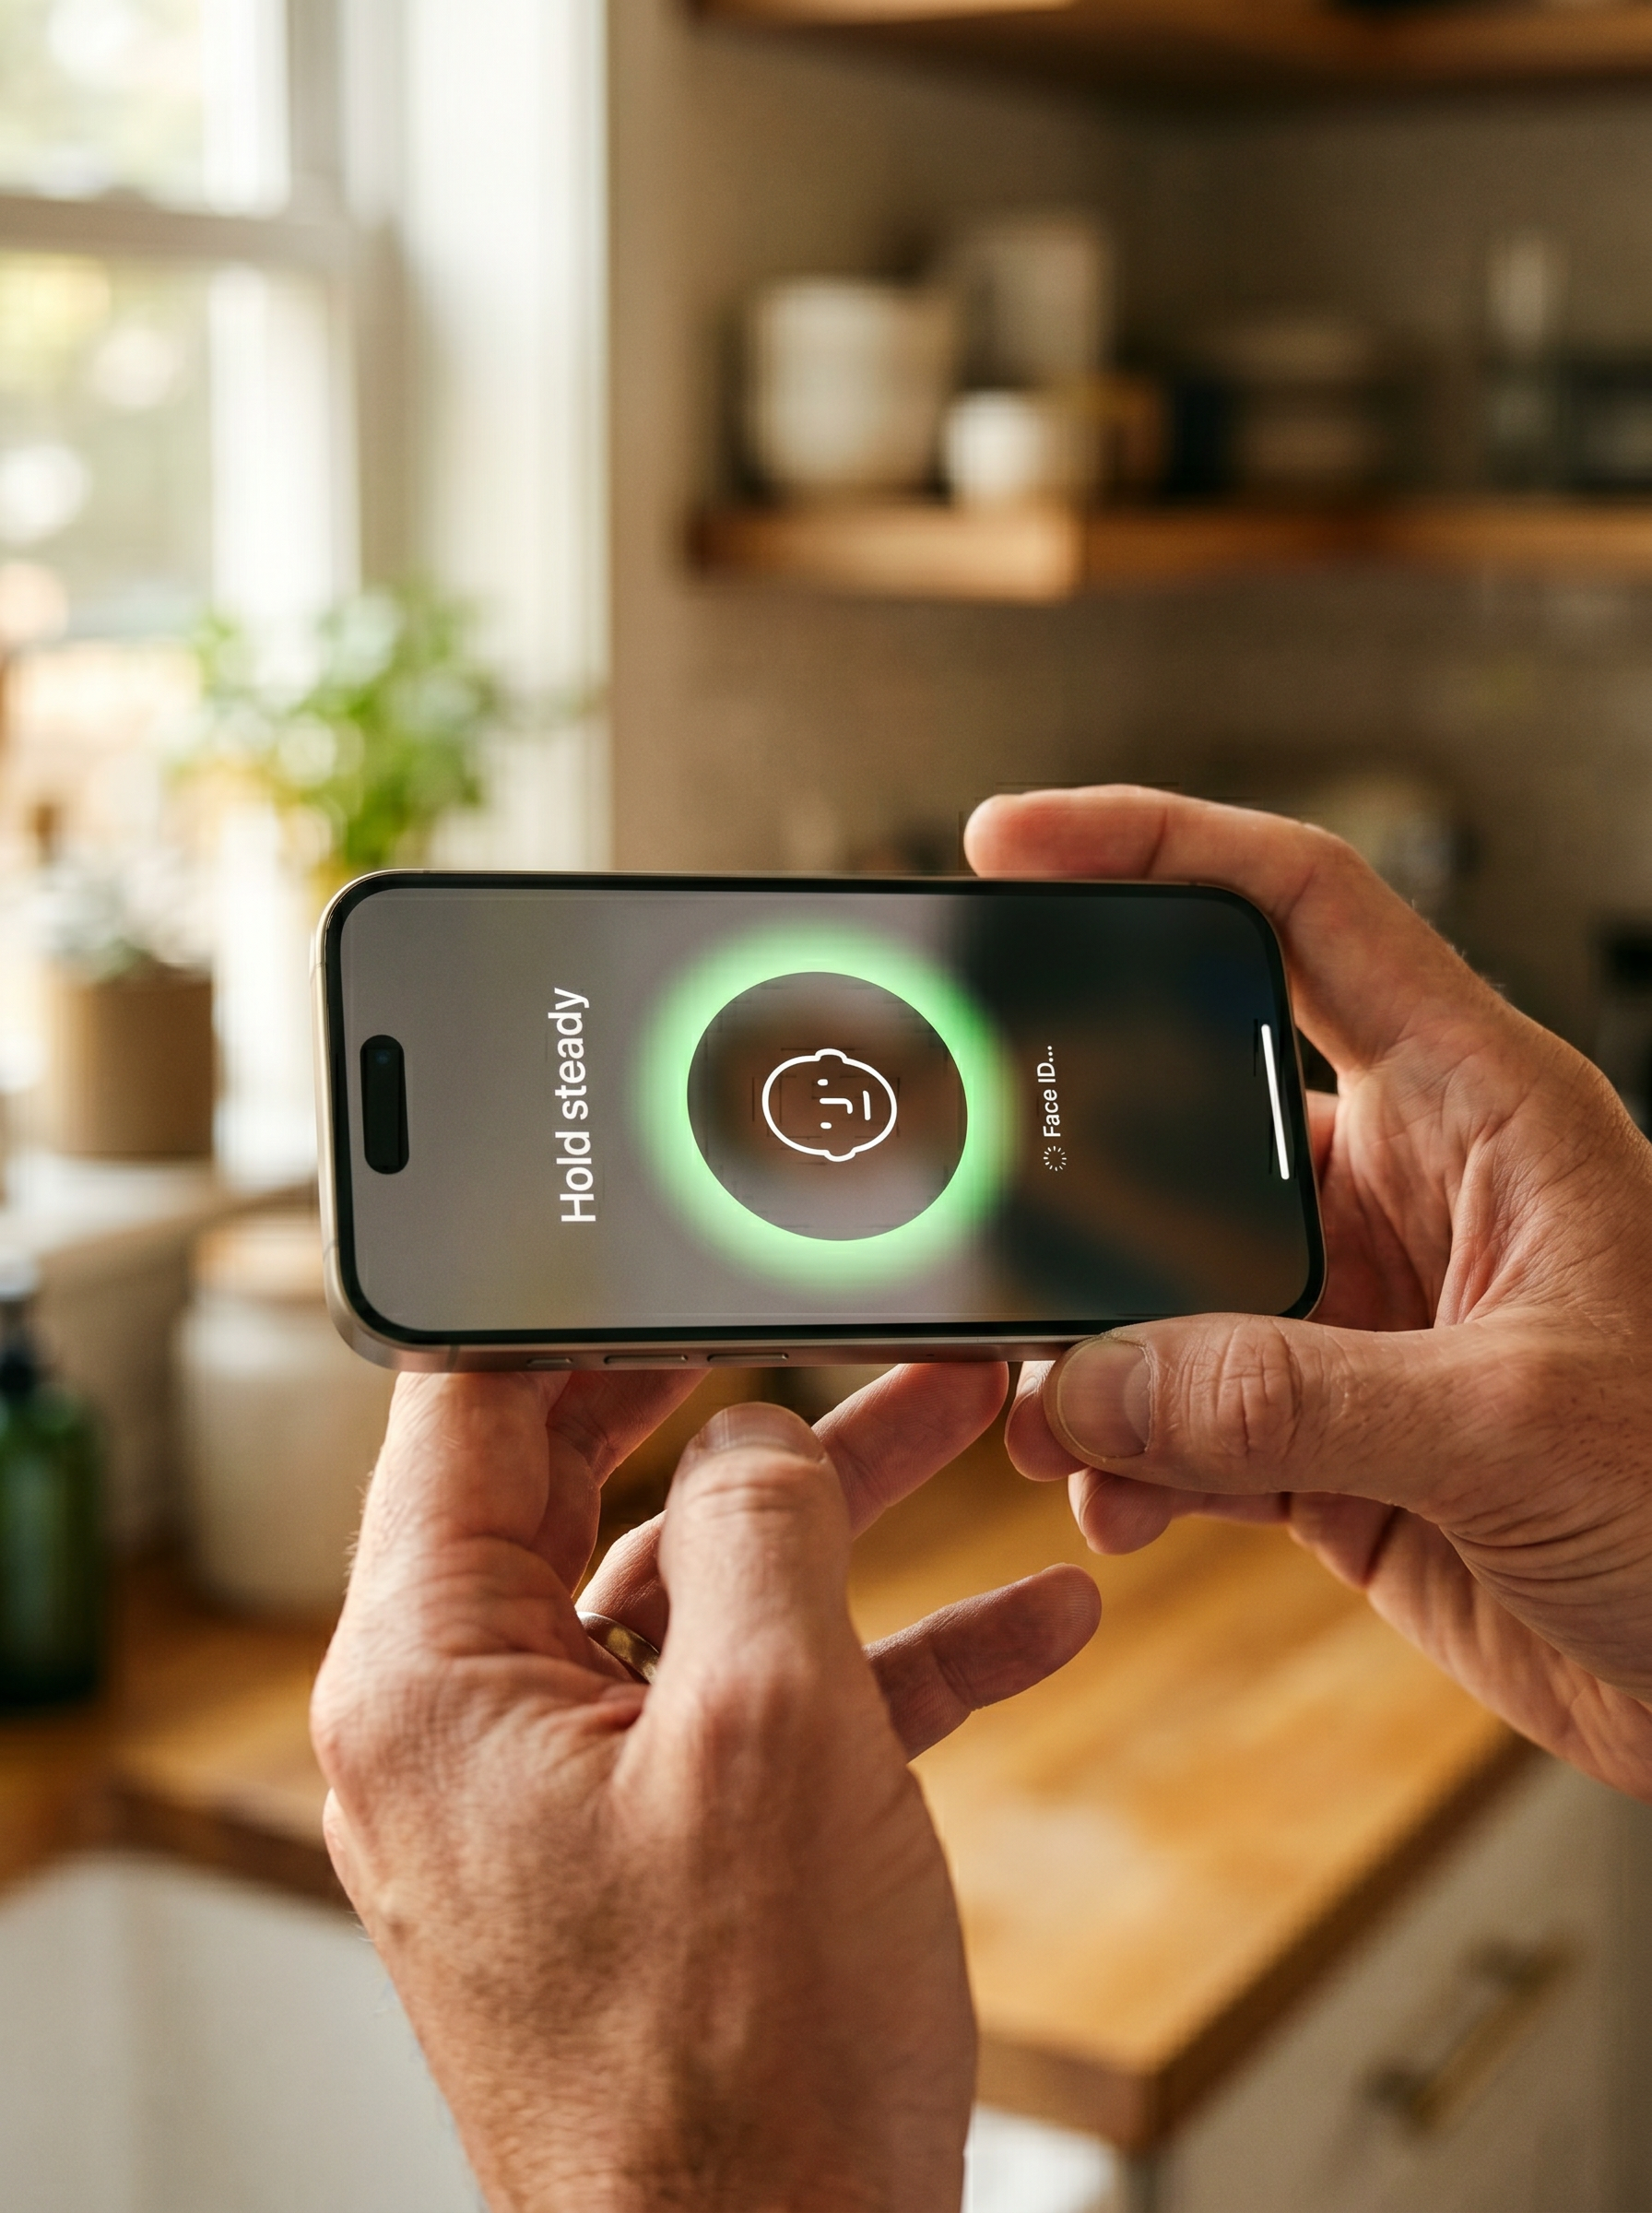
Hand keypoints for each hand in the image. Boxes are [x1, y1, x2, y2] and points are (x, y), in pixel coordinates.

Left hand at [311, 1364, 1097, 2212]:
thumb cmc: (742, 2073)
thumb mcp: (771, 1730)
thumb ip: (762, 1525)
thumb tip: (757, 1429)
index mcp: (431, 1679)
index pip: (466, 1415)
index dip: (565, 1304)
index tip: (662, 1236)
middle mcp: (476, 1728)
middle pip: (596, 1484)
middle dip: (742, 1388)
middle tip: (827, 1303)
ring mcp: (571, 1794)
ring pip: (700, 1588)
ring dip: (843, 1508)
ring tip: (968, 1409)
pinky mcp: (662, 1856)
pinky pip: (757, 1708)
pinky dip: (879, 1655)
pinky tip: (1025, 1620)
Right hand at [969, 783, 1651, 1801]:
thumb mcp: (1513, 1424)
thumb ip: (1285, 1396)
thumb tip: (1087, 1388)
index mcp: (1484, 1107)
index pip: (1304, 908)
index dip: (1158, 845)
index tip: (1013, 840)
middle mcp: (1409, 1188)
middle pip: (1192, 1109)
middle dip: (1072, 1161)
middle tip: (976, 1207)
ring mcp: (1361, 1314)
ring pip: (1164, 1285)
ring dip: (1090, 1350)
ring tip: (1049, 1418)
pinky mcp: (1329, 1432)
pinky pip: (1181, 1414)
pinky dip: (1128, 1456)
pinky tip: (1118, 1500)